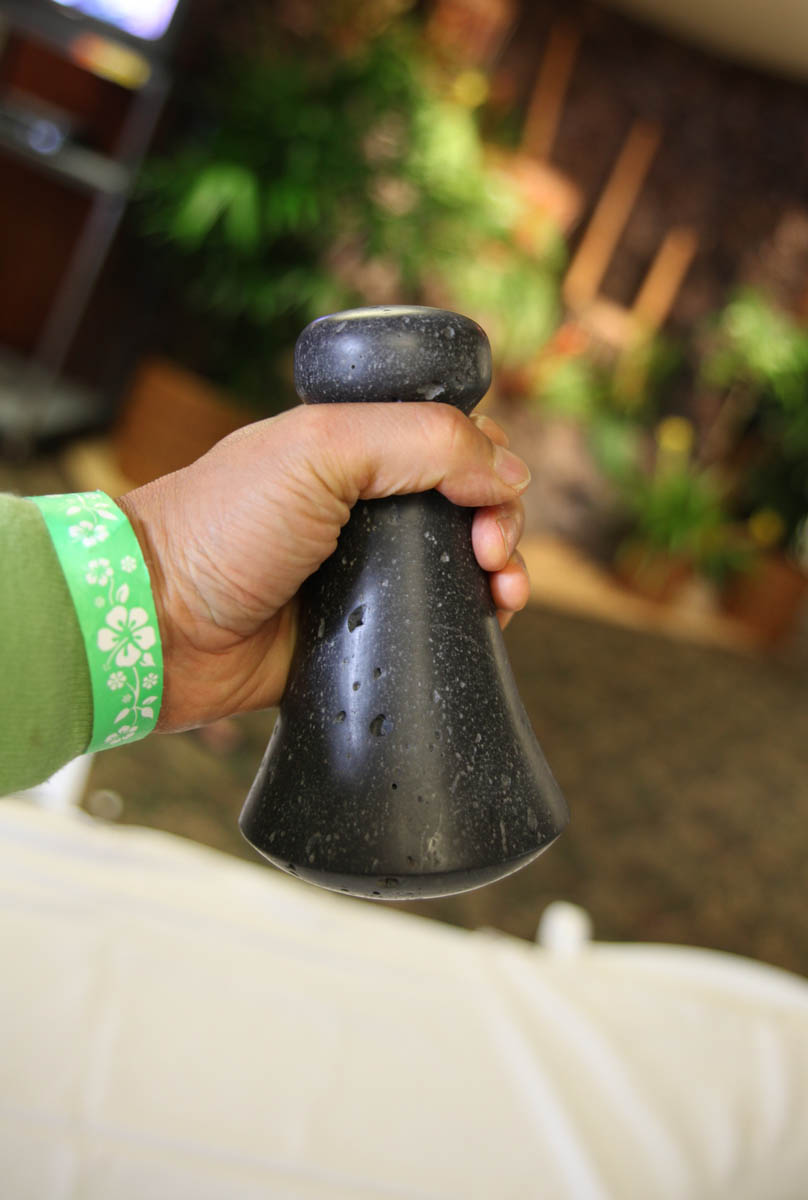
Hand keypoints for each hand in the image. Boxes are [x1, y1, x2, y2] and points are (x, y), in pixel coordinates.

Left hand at [118, 402, 530, 731]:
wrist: (158, 627)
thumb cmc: (220, 527)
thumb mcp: (320, 450)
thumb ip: (418, 440)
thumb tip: (508, 469)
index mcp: (354, 448)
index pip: (449, 437)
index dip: (487, 461)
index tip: (491, 497)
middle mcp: (364, 505)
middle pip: (467, 501)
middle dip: (502, 521)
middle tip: (490, 552)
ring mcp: (364, 570)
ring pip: (460, 564)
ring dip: (502, 572)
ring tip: (504, 595)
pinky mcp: (362, 630)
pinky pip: (434, 624)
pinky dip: (472, 621)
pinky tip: (487, 623)